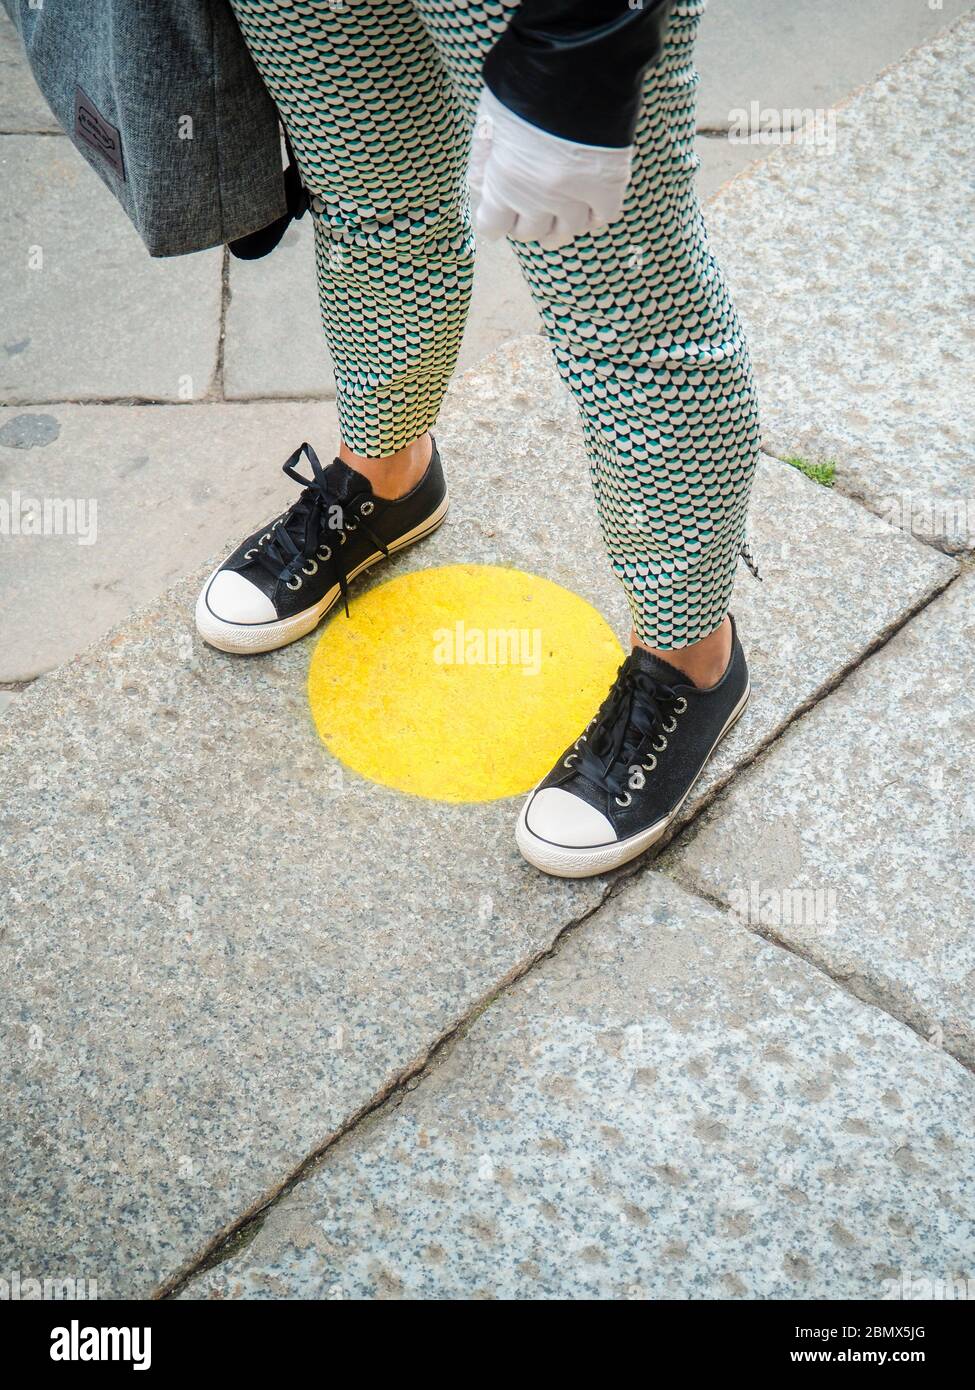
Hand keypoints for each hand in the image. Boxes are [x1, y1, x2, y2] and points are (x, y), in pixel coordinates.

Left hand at [468, 87, 632, 250]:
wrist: (576, 58)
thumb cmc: (524, 84)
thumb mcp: (487, 121)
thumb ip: (480, 163)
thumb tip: (480, 196)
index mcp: (504, 182)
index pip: (492, 227)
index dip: (494, 218)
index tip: (498, 210)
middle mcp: (538, 197)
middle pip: (530, 232)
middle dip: (526, 220)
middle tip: (530, 201)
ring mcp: (576, 196)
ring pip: (567, 231)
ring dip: (561, 222)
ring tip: (559, 206)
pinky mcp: (609, 186)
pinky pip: (603, 218)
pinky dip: (596, 213)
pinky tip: (589, 200)